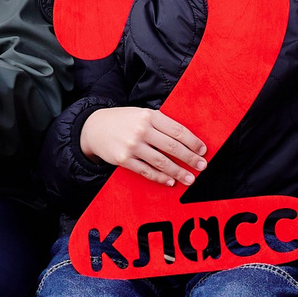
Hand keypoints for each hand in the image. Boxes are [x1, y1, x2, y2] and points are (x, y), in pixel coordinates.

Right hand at [79, 105, 208, 186]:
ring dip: (178, 172)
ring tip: (190, 179)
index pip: (177, 130)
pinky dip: (160, 178)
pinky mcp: (123, 159)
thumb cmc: (123, 121)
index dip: (193, 142)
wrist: (94, 128)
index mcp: (150, 116)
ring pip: (161, 162)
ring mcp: (132, 145)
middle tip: (202, 166)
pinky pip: (146, 171)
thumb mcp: (142, 114)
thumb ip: (161, 124)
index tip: (203, 151)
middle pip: (172, 147)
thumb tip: (187, 139)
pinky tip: (170, 182)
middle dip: (190, 158)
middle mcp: (141, 130)